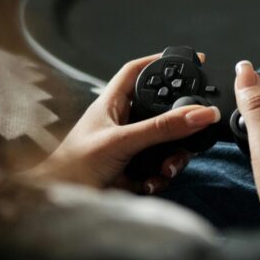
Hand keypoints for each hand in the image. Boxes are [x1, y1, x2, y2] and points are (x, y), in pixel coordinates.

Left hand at [24, 53, 219, 193]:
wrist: (61, 200)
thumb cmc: (74, 165)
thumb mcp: (123, 141)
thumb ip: (162, 128)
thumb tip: (199, 113)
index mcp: (112, 104)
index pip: (137, 72)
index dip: (159, 62)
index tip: (186, 59)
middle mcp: (123, 123)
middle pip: (161, 111)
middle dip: (179, 124)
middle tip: (194, 128)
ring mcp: (129, 148)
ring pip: (166, 143)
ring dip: (173, 157)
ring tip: (167, 169)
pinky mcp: (134, 171)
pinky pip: (160, 169)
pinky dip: (161, 177)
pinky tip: (151, 182)